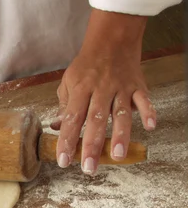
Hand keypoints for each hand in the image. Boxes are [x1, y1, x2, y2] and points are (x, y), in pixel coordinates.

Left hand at [51, 10, 154, 174]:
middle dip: (92, 146)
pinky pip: (144, 100)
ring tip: (117, 155)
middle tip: (89, 167)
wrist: (112, 40)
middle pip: (95, 121)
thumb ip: (65, 106)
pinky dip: (149, 112)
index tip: (64, 160)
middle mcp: (100, 90)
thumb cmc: (87, 65)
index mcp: (80, 90)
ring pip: (120, 114)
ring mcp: (120, 88)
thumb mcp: (68, 83)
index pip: (72, 119)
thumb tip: (57, 128)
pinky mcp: (137, 86)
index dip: (67, 141)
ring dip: (120, 135)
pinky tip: (151, 126)